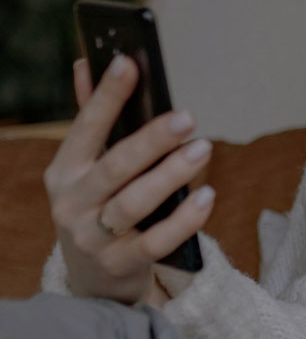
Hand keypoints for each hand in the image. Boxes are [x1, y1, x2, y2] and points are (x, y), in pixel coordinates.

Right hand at [44, 56, 214, 303]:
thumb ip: (93, 116)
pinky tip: (207, 196)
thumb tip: (87, 61)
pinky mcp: (120, 264)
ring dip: (171, 175)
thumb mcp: (87, 165)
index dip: (106, 95)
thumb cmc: (99, 204)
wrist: (92, 277)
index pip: (85, 126)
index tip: (129, 62)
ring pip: (134, 204)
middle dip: (151, 140)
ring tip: (203, 149)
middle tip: (188, 117)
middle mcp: (72, 203)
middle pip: (115, 167)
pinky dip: (184, 220)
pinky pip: (156, 242)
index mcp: (65, 170)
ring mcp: (93, 237)